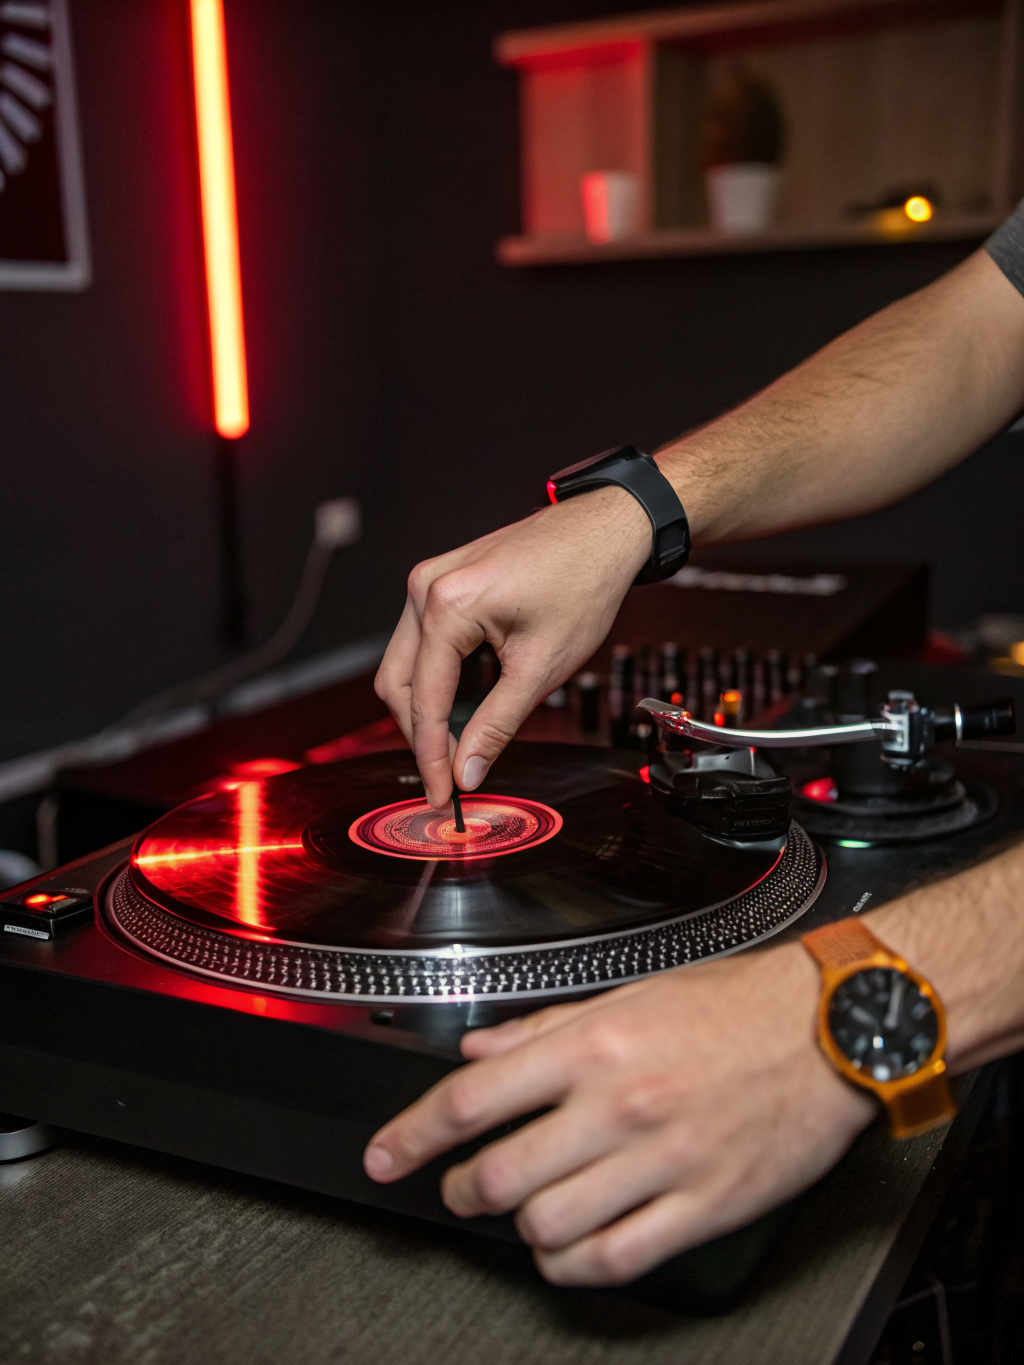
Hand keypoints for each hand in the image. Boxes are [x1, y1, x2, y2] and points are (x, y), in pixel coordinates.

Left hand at [363, 943, 875, 1285]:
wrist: (831, 1027)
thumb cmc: (736, 1005)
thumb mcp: (631, 992)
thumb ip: (545, 1027)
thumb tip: (479, 1050)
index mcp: (595, 1044)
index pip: (472, 1098)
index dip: (413, 1133)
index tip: (387, 1155)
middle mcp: (619, 1104)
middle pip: (499, 1174)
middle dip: (461, 1189)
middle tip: (459, 1187)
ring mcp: (661, 1161)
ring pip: (549, 1226)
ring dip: (519, 1229)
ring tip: (524, 1214)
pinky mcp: (704, 1206)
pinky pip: (616, 1259)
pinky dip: (574, 1266)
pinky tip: (570, 1250)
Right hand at [374, 486, 649, 806]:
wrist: (603, 530)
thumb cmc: (583, 582)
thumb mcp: (542, 667)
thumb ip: (497, 725)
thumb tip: (468, 771)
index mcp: (447, 606)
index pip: (425, 701)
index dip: (431, 757)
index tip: (443, 795)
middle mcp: (426, 587)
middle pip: (398, 684)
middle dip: (420, 736)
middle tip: (447, 776)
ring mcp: (430, 579)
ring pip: (403, 663)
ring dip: (424, 709)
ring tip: (454, 747)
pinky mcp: (441, 580)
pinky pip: (420, 641)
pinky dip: (433, 679)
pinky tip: (459, 707)